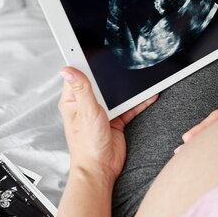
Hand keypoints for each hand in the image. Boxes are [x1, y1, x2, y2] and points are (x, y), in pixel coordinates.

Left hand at [58, 67, 157, 181]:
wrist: (101, 170)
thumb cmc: (87, 145)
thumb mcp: (86, 112)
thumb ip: (81, 89)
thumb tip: (67, 68)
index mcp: (73, 100)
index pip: (78, 74)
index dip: (84, 60)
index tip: (93, 47)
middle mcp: (86, 104)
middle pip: (100, 81)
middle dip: (112, 71)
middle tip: (123, 58)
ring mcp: (102, 112)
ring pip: (117, 93)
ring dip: (128, 87)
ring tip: (140, 75)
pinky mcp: (116, 120)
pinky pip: (129, 107)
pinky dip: (140, 101)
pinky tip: (150, 94)